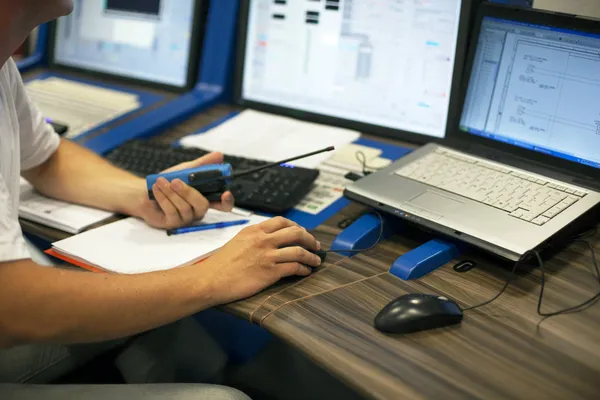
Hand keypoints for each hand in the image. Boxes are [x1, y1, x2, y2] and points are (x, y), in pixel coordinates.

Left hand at [139, 152, 234, 228]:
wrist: (144, 190)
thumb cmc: (168, 181)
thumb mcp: (186, 169)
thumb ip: (203, 164)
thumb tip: (220, 155)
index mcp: (205, 198)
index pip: (223, 205)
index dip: (227, 201)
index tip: (225, 193)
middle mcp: (197, 211)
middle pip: (203, 206)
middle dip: (189, 192)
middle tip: (175, 181)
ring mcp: (185, 219)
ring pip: (185, 208)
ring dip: (171, 192)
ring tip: (160, 181)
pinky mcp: (172, 224)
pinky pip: (172, 212)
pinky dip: (163, 198)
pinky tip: (157, 189)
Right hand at [201, 217, 322, 303]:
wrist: (210, 280)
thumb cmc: (220, 265)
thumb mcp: (237, 242)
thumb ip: (254, 238)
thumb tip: (270, 240)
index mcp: (254, 230)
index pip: (282, 221)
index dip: (297, 226)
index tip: (303, 232)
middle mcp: (262, 240)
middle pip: (296, 233)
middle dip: (310, 238)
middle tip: (315, 245)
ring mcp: (267, 255)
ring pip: (299, 250)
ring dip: (312, 256)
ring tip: (316, 261)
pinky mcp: (269, 271)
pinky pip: (294, 267)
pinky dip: (304, 269)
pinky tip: (306, 272)